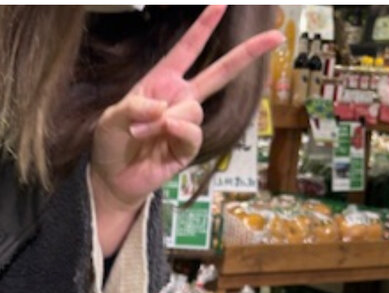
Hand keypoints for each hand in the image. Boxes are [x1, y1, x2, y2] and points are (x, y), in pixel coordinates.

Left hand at [90, 6, 282, 251]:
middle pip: (220, 72)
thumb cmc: (111, 144)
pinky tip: (162, 134)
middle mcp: (179, 99)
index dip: (203, 27)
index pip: (187, 50)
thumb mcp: (111, 118)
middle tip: (276, 36)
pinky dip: (177, 131)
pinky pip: (193, 133)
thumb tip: (165, 109)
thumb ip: (135, 106)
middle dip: (247, 53)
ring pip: (194, 110)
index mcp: (162, 82)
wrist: (113, 179)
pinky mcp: (187, 148)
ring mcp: (185, 124)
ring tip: (142, 132)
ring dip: (167, 119)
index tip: (221, 4)